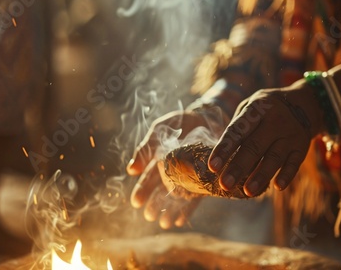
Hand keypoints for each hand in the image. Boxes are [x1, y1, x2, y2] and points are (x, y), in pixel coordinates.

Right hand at [127, 108, 225, 228]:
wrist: (209, 116)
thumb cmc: (182, 121)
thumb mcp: (161, 129)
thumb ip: (146, 148)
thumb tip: (131, 171)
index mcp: (161, 161)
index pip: (149, 178)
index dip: (142, 190)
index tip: (136, 202)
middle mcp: (174, 171)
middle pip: (162, 191)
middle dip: (155, 204)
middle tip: (149, 216)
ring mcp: (190, 176)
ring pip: (178, 196)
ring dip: (170, 210)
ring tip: (165, 224)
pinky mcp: (206, 179)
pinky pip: (197, 195)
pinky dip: (189, 208)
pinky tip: (181, 219)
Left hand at [208, 79, 323, 196]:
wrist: (303, 103)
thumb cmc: (265, 110)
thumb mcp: (250, 107)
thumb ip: (238, 128)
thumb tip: (222, 156)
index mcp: (256, 110)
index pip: (237, 131)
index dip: (225, 149)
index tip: (212, 167)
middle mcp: (274, 121)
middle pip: (254, 147)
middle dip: (238, 167)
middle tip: (225, 185)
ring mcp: (290, 135)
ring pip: (274, 157)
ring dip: (260, 176)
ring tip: (247, 192)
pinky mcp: (301, 147)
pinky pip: (294, 163)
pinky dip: (287, 175)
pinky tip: (278, 187)